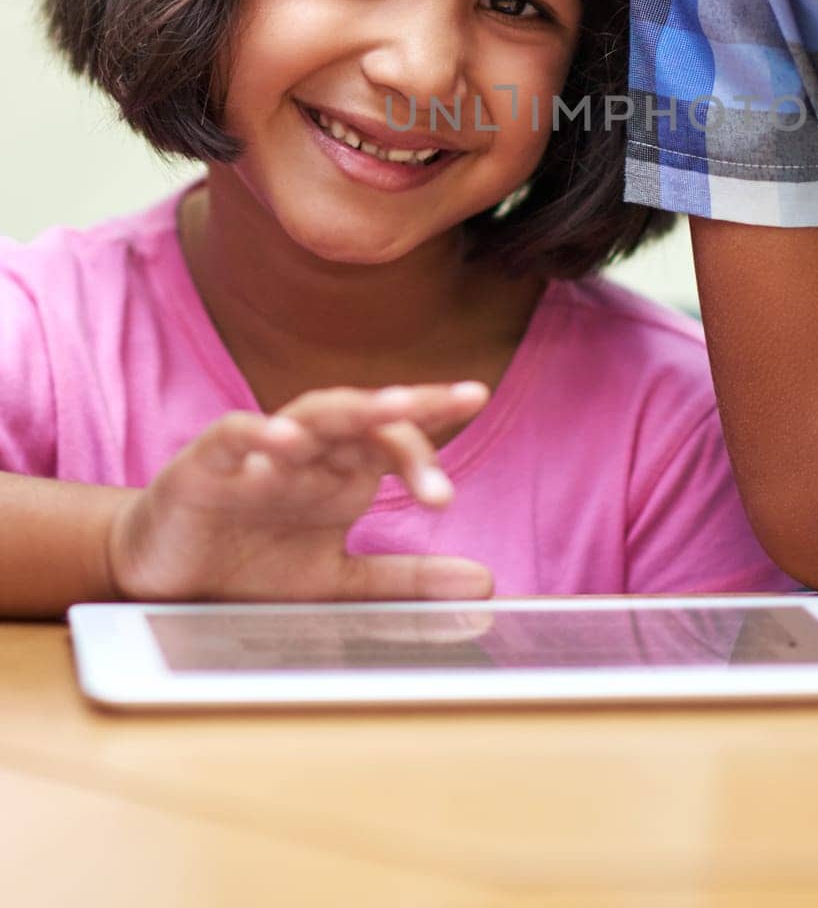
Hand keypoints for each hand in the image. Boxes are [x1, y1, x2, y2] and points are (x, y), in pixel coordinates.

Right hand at [106, 383, 492, 602]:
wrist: (163, 578)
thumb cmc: (252, 568)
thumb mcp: (337, 581)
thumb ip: (406, 580)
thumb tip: (484, 584)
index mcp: (343, 472)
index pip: (396, 440)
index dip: (431, 438)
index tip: (464, 439)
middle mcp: (310, 452)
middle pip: (366, 415)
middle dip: (412, 410)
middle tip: (460, 403)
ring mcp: (260, 453)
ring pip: (312, 412)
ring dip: (352, 408)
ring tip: (393, 405)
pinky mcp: (206, 464)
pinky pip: (236, 434)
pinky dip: (260, 432)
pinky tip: (286, 441)